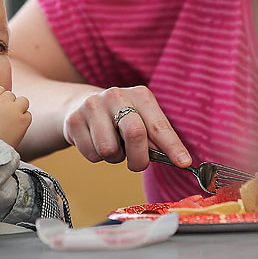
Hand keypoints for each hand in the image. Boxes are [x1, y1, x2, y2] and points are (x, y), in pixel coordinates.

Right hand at [0, 86, 31, 148]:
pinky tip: (16, 126)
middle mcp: (4, 101)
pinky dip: (24, 119)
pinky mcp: (24, 120)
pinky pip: (28, 114)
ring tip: (12, 118)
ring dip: (19, 107)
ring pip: (23, 101)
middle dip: (8, 103)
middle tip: (2, 115)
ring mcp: (15, 110)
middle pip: (10, 95)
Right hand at [62, 85, 190, 171]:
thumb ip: (156, 139)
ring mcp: (92, 106)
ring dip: (114, 157)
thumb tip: (178, 160)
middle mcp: (116, 95)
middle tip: (138, 163)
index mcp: (140, 95)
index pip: (159, 125)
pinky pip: (91, 155)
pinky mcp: (73, 120)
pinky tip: (95, 142)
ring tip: (112, 145)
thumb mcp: (141, 120)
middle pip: (135, 134)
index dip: (172, 146)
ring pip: (109, 150)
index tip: (184, 162)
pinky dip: (97, 157)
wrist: (80, 105)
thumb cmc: (119, 118)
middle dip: (139, 158)